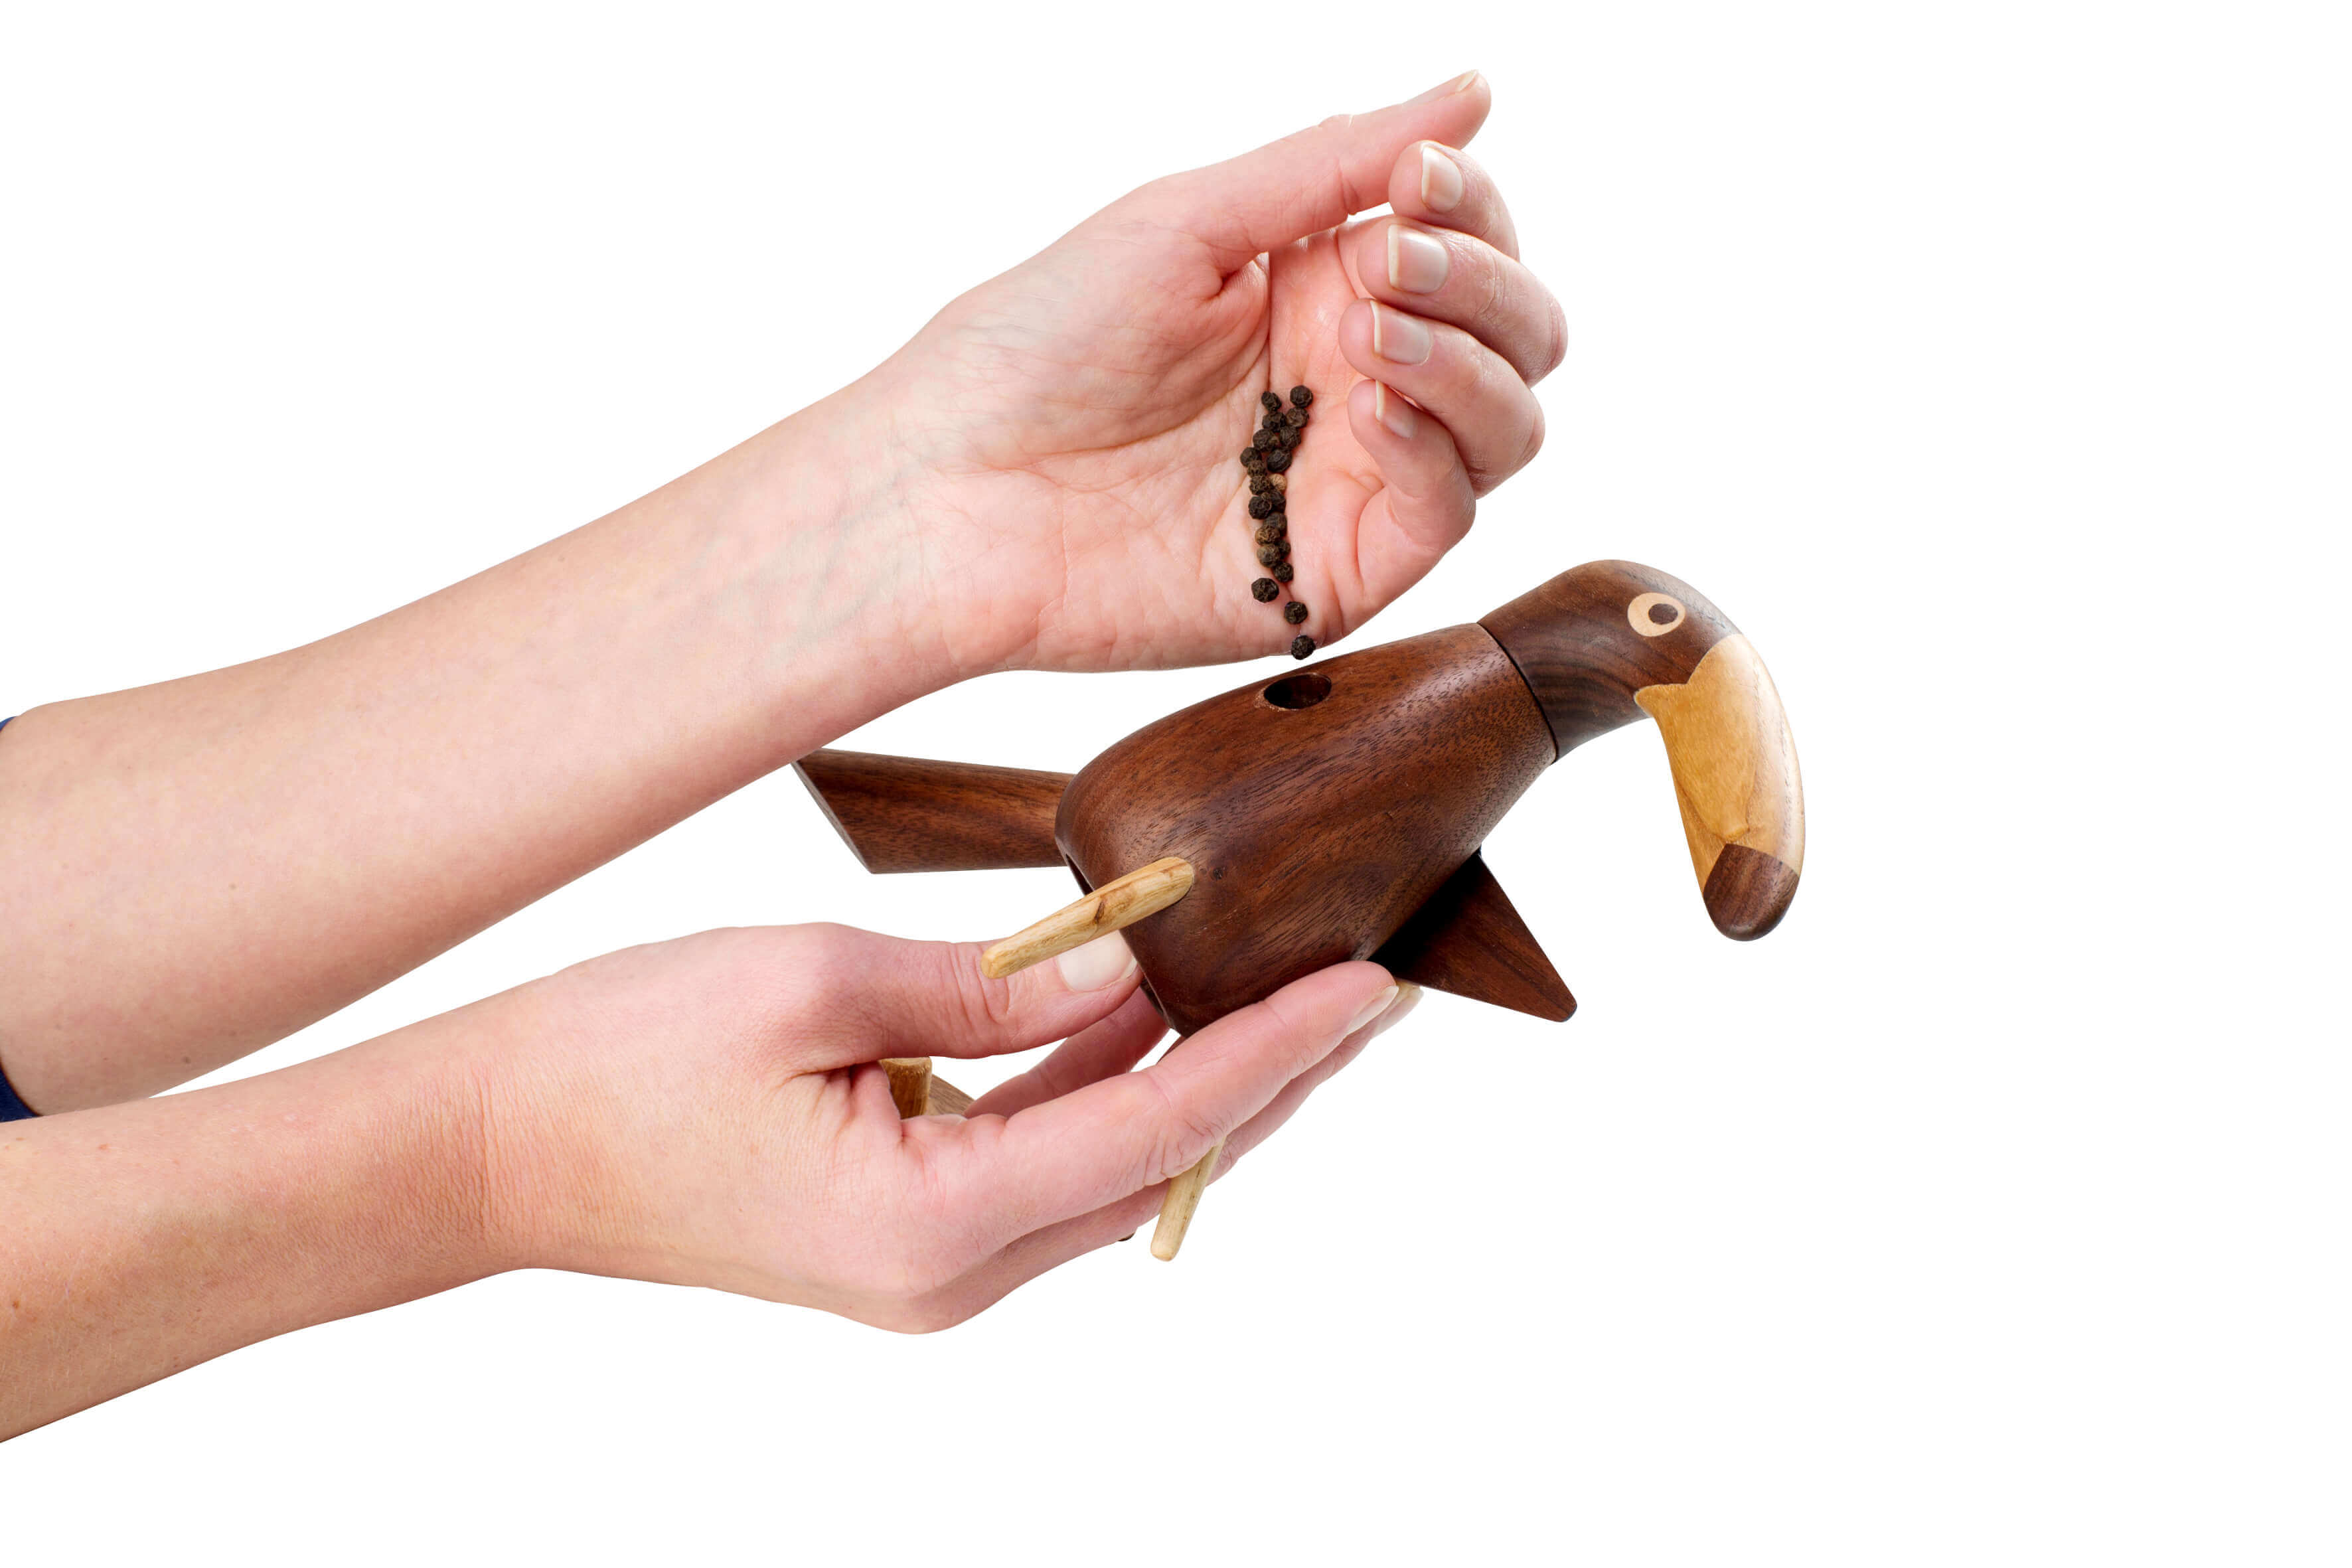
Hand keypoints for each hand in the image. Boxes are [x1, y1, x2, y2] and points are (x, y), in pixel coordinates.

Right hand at [484, 924, 1412, 1328]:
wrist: (493, 1143)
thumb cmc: (622, 1059)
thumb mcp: (818, 985)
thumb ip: (989, 988)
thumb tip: (1124, 969)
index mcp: (932, 1224)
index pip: (1154, 1129)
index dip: (1271, 1054)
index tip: (1365, 991)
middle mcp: (947, 1276)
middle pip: (1155, 1167)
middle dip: (1261, 1073)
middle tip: (1357, 981)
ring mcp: (925, 1272)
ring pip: (1103, 1170)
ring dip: (1184, 1081)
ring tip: (1273, 984)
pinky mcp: (901, 1241)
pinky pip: (1034, 1165)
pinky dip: (1095, 1091)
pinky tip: (1136, 1012)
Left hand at [844, 71, 1565, 676]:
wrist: (949, 487)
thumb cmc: (1035, 345)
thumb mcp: (1190, 221)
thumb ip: (1336, 165)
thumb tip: (1474, 92)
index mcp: (1322, 291)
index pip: (1469, 246)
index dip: (1471, 209)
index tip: (1420, 182)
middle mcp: (1352, 383)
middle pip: (1516, 335)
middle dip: (1483, 283)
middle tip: (1392, 259)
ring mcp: (1352, 479)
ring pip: (1506, 424)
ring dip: (1469, 361)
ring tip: (1373, 331)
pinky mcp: (1338, 570)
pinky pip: (1447, 511)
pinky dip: (1433, 448)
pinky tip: (1370, 407)